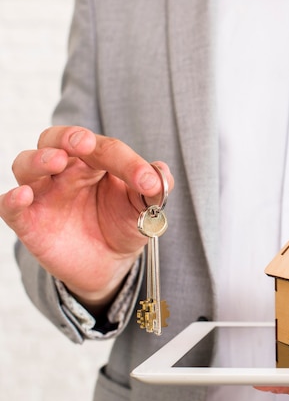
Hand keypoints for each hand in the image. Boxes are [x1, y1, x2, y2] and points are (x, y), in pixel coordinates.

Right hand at [0, 126, 173, 312]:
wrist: (110, 262)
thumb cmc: (123, 223)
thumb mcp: (144, 207)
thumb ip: (154, 189)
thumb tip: (161, 173)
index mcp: (95, 160)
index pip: (106, 149)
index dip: (128, 162)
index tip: (148, 182)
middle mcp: (64, 170)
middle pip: (54, 140)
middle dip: (67, 137)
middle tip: (83, 142)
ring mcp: (43, 194)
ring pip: (26, 165)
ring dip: (38, 160)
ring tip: (56, 161)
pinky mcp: (29, 222)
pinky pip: (10, 207)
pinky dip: (12, 199)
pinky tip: (22, 195)